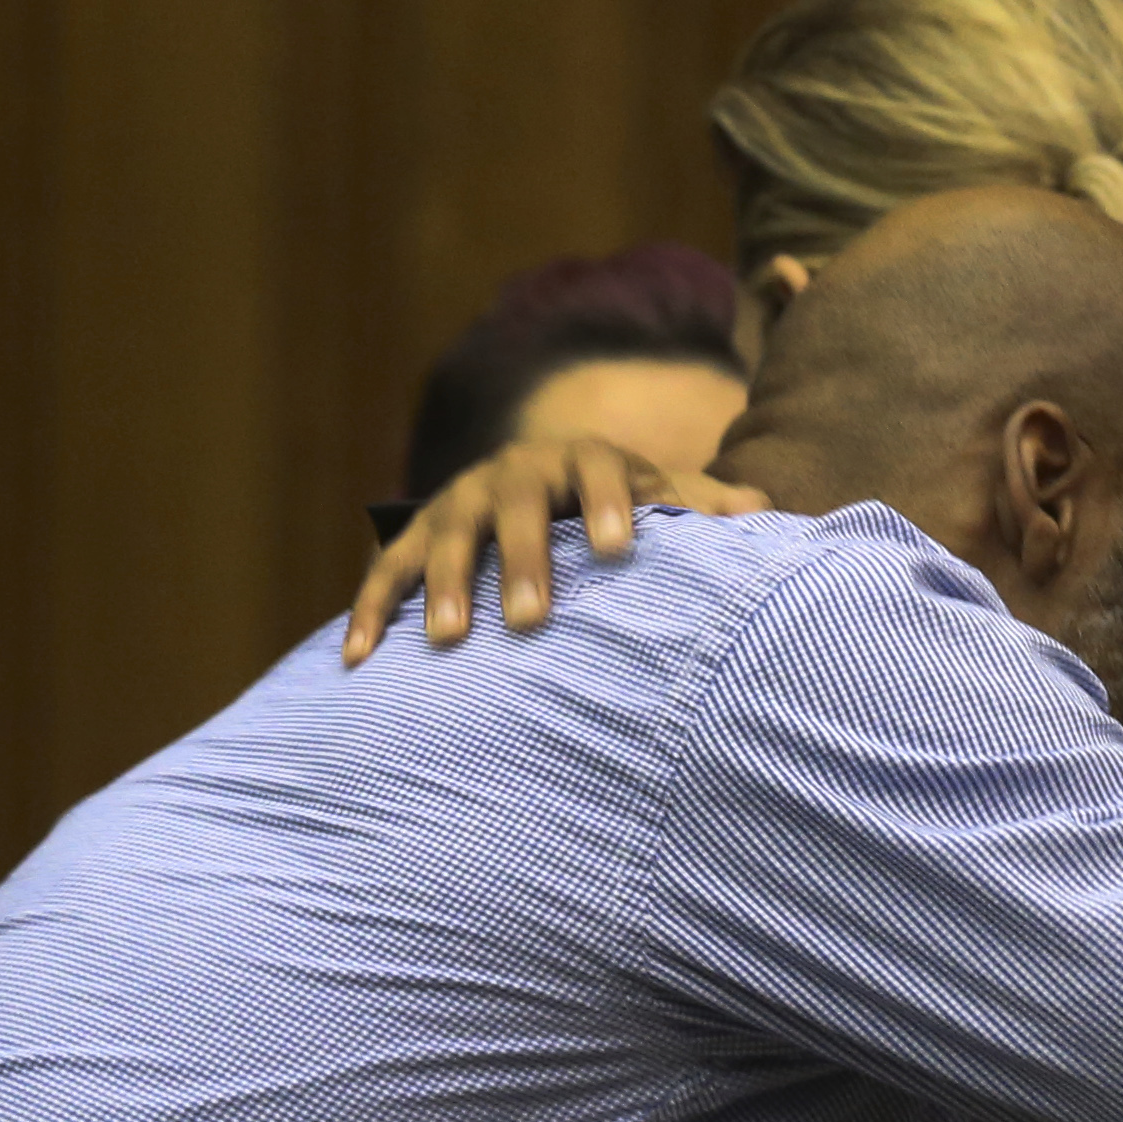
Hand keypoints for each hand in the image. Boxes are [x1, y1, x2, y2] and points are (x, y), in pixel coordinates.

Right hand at [342, 437, 770, 665]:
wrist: (543, 481)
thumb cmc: (619, 506)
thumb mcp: (661, 497)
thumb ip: (701, 506)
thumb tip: (762, 510)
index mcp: (582, 460)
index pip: (599, 471)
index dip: (611, 505)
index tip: (622, 550)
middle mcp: (513, 473)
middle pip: (514, 510)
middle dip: (521, 561)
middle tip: (530, 620)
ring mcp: (458, 502)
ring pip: (444, 538)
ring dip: (442, 587)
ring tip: (450, 642)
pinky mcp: (415, 535)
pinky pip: (382, 571)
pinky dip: (370, 613)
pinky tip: (360, 661)